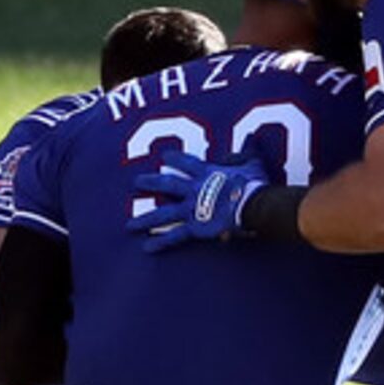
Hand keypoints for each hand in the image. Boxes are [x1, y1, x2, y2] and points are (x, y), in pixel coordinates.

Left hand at [133, 151, 266, 246]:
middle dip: (149, 184)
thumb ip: (249, 150)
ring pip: (163, 214)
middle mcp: (193, 189)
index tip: (163, 157)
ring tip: (130, 225)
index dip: (175, 159)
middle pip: (166, 185)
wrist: (252, 203)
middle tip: (134, 183)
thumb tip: (253, 136)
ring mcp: (191, 208)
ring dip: (145, 219)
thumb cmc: (253, 184)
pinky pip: (174, 236)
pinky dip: (161, 242)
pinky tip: (146, 248)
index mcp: (206, 174)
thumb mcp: (251, 163)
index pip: (186, 164)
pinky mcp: (194, 226)